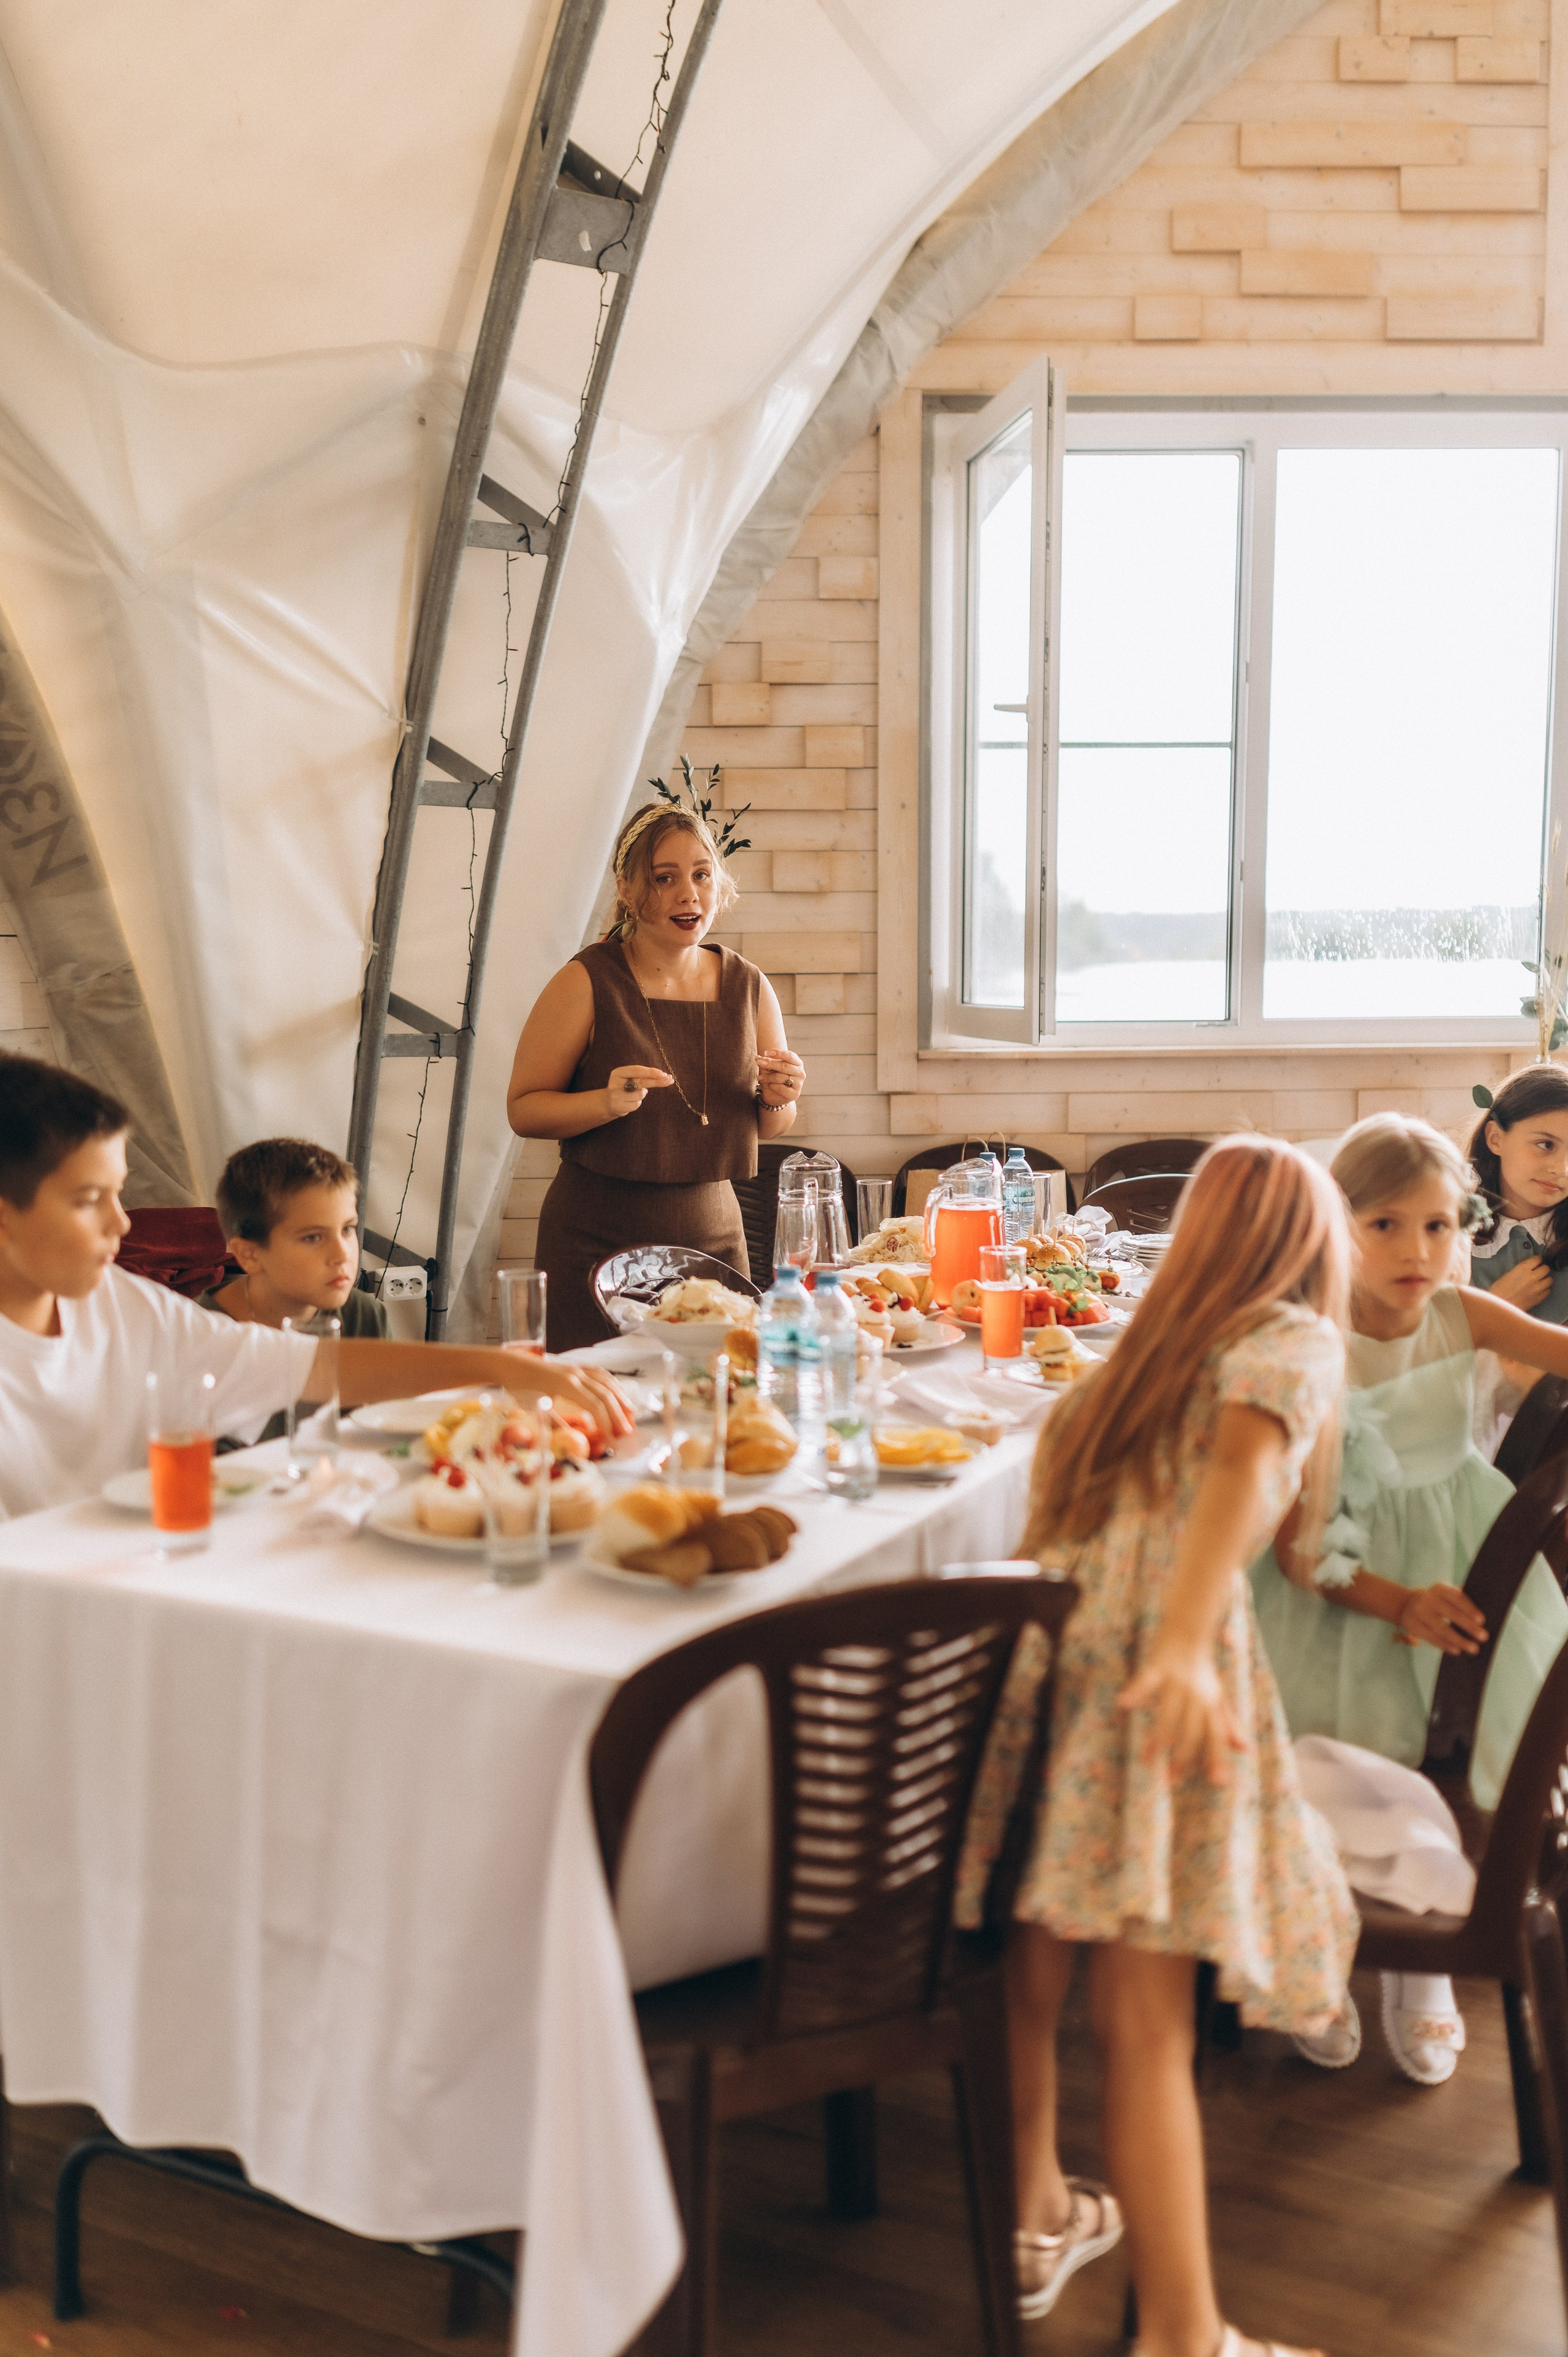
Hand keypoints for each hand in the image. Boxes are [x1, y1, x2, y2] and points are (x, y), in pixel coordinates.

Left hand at [500, 1350, 633, 1438]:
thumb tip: (574, 1437)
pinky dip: (612, 1385)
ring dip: (620, 1398)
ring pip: (606, 1382)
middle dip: (619, 1414)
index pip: (595, 1405)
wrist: (509, 1365)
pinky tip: (616, 1394)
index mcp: (565, 1384)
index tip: (612, 1439)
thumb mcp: (533, 1407)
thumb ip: (554, 1420)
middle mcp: (575, 1374)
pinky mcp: (574, 1368)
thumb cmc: (517, 1388)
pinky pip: (599, 1375)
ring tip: (631, 1414)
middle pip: (605, 1394)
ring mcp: (576, 1369)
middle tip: (627, 1432)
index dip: (607, 1423)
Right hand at [604, 1064, 671, 1120]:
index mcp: (618, 1073)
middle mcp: (615, 1083)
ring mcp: (616, 1096)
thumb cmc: (624, 1087)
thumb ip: (642, 1076)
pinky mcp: (619, 1107)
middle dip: (657, 1081)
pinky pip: (637, 1104)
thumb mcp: (629, 1077)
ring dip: (643, 1094)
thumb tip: (665, 1076)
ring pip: (641, 1094)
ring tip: (634, 1094)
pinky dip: (637, 1102)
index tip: (663, 1073)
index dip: (651, 1072)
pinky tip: (630, 1101)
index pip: (637, 1070)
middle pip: (641, 1082)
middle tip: (669, 1080)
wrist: (608, 1102)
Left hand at [756, 1049, 804, 1108]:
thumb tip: (758, 1058)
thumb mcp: (770, 1067)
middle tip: (759, 1062)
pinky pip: (781, 1088)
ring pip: (780, 1077)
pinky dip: (772, 1086)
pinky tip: (769, 1085)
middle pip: (784, 1066)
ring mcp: (798, 1084)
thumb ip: (765, 1061)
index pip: (789, 1055)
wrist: (776, 1095)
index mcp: (797, 1063)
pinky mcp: (794, 1094)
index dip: (778, 1053)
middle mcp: (800, 1072)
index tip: (766, 1053)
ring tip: (760, 1078)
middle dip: (770, 1063)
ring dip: (768, 1077)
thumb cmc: (775, 1077)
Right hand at [1117, 1639, 1242, 1784]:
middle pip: (1192, 1731)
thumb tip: (1245, 1749)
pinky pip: (1146, 1681)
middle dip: (1183, 1757)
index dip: (1218, 1757)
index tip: (1218, 1782)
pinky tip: (1124, 1704)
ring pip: (1168, 1714)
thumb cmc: (1202, 1669)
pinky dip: (1135, 1692)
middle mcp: (1197, 1694)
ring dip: (1158, 1737)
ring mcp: (1177, 1681)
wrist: (1190, 1629)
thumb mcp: (1218, 1696)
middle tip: (1171, 1780)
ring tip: (1148, 1759)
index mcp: (1212, 1702)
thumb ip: (1229, 1723)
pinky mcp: (1158, 1666)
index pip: (1216, 1735)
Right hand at [1393, 1582, 1487, 1654]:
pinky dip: (1445, 1645)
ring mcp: (1419, 1613)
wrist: (1407, 1604)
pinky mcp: (1413, 1626)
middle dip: (1468, 1626)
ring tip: (1474, 1648)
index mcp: (1440, 1589)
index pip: (1456, 1598)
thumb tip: (1485, 1605)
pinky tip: (1457, 1650)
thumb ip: (1462, 1598)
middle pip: (1450, 1614)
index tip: (1482, 1620)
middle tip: (1484, 1637)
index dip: (1469, 1609)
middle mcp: (1428, 1599)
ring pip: (1442, 1629)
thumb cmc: (1437, 1601)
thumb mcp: (1446, 1595)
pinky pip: (1432, 1638)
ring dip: (1459, 1640)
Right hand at [1491, 1254, 1551, 1310]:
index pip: (1537, 1259)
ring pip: (1549, 1280)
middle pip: (1546, 1268)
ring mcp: (1536, 1288)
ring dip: (1545, 1279)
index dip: (1536, 1260)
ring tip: (1539, 1282)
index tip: (1535, 1263)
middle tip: (1537, 1272)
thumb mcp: (1507, 1274)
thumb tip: (1528, 1268)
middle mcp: (1532, 1277)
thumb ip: (1520, 1270)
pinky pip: (1548, 1291)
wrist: (1500, 1306)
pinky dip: (1544, 1290)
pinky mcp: (1538, 1298)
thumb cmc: (1499, 1290)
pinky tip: (1538, 1290)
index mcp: (1522, 1269)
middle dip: (1542, 1269)